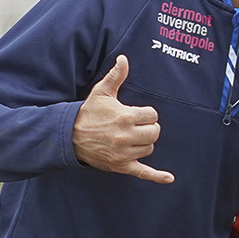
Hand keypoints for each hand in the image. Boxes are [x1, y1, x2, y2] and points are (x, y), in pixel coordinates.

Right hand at [72, 56, 173, 182]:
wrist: (69, 135)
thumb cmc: (88, 112)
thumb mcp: (101, 92)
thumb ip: (116, 75)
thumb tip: (124, 58)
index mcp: (125, 116)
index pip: (153, 115)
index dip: (147, 114)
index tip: (136, 114)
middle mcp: (126, 136)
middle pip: (155, 132)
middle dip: (148, 127)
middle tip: (136, 126)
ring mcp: (123, 153)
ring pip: (149, 148)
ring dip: (144, 143)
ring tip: (130, 137)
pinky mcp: (121, 166)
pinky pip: (143, 172)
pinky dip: (157, 176)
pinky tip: (169, 179)